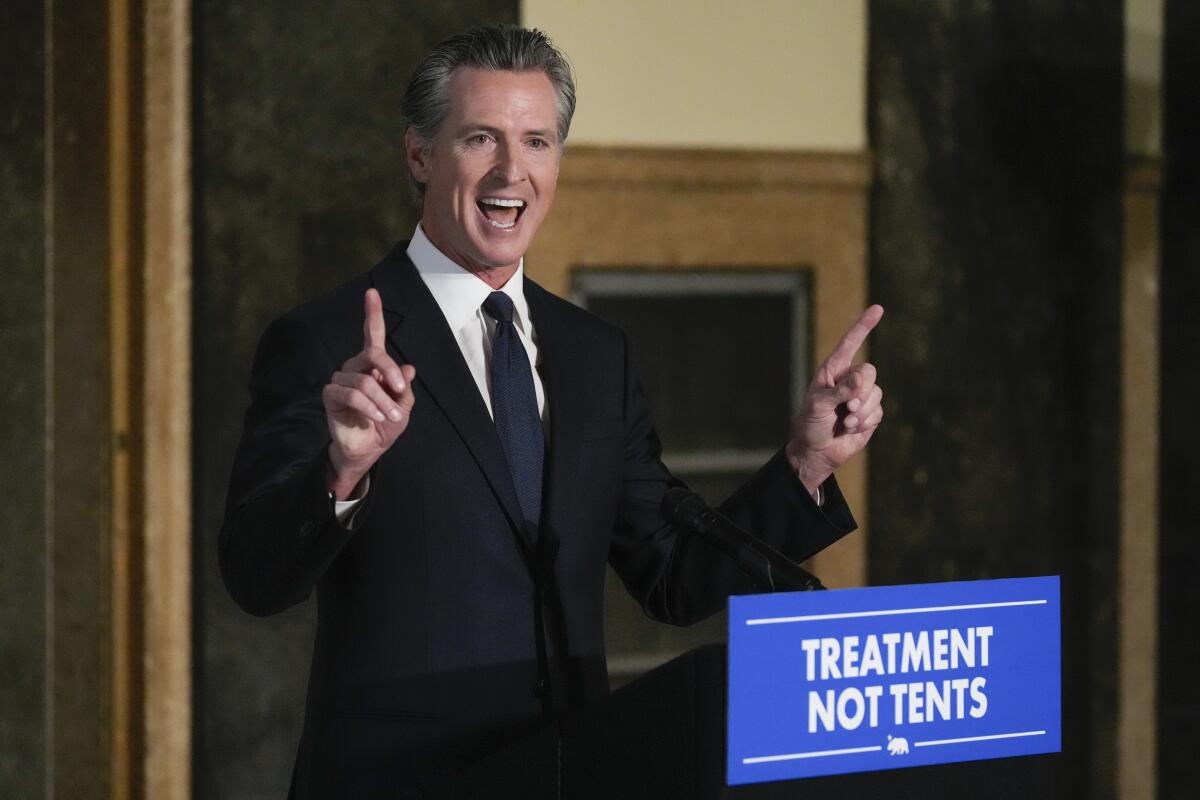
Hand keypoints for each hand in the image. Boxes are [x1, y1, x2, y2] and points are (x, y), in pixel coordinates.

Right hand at [322, 288, 415, 499]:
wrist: (368, 449)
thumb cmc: (385, 425)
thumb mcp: (403, 406)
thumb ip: (403, 387)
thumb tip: (408, 367)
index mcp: (374, 365)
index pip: (372, 335)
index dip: (372, 313)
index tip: (372, 292)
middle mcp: (355, 367)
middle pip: (373, 355)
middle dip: (389, 371)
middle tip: (399, 388)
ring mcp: (341, 379)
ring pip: (365, 381)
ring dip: (382, 400)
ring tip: (391, 416)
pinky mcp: (331, 395)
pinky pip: (351, 394)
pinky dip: (368, 406)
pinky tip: (376, 416)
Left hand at [786, 305, 883, 494]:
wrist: (816, 452)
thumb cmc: (810, 425)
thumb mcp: (818, 406)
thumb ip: (838, 391)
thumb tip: (860, 380)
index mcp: (832, 371)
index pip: (850, 343)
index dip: (864, 326)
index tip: (878, 308)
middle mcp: (848, 380)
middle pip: (869, 372)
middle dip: (860, 391)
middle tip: (847, 407)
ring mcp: (861, 396)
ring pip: (876, 393)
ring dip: (861, 411)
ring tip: (845, 421)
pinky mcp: (870, 414)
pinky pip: (878, 412)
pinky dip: (865, 422)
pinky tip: (851, 429)